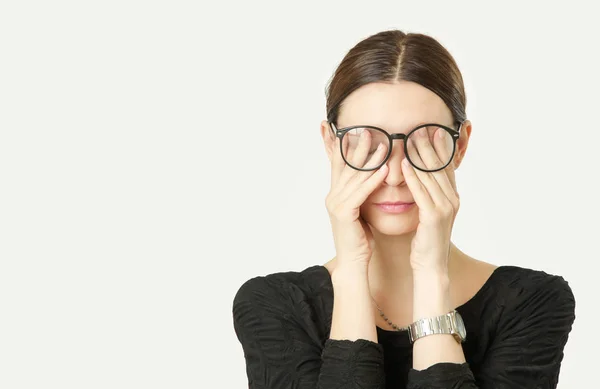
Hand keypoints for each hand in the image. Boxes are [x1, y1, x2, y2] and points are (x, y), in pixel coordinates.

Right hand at [325, 130, 388, 267]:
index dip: (339, 146)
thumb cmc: (359, 237)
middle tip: (367, 129)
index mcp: (335, 193)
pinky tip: (383, 169)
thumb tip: (373, 173)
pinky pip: (361, 192)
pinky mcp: (344, 213)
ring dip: (369, 159)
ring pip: (355, 177)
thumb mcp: (360, 209)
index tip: (341, 128)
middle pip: (345, 166)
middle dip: (356, 147)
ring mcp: (336, 204)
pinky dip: (372, 180)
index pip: (337, 164)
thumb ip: (362, 191)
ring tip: (382, 144)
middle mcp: (333, 196)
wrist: (353, 261)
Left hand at [401, 126, 460, 272]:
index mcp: (452, 197)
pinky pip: (421, 192)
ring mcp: (445, 208)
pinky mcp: (434, 216)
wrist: (430, 266)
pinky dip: (413, 176)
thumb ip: (427, 195)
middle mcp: (452, 200)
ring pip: (431, 176)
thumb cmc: (425, 240)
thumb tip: (420, 178)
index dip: (440, 148)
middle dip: (430, 146)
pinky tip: (404, 164)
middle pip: (440, 167)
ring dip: (421, 155)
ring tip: (411, 138)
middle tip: (422, 127)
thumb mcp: (429, 213)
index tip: (432, 130)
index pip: (446, 167)